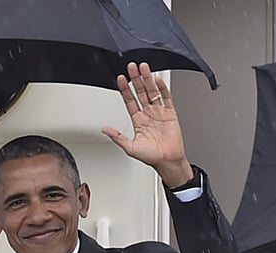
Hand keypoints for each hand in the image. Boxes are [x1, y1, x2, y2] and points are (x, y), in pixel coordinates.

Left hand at [102, 62, 193, 187]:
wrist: (168, 161)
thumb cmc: (151, 157)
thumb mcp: (130, 147)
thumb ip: (118, 137)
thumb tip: (104, 130)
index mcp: (138, 120)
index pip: (129, 101)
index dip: (125, 90)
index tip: (121, 79)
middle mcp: (148, 114)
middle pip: (140, 92)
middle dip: (136, 79)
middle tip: (131, 67)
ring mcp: (159, 112)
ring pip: (152, 92)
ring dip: (148, 79)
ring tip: (143, 67)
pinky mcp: (170, 113)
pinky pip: (166, 98)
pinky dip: (162, 88)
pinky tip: (157, 79)